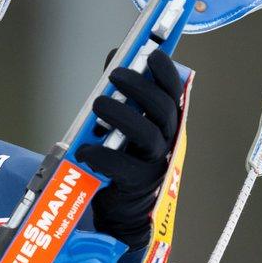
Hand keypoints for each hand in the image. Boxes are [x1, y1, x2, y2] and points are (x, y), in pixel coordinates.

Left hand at [78, 47, 183, 245]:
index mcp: (167, 123)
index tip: (152, 54)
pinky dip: (101, 155)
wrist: (123, 207)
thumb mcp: (126, 120)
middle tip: (115, 75)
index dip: (166, 72)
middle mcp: (167, 142)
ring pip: (146, 135)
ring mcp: (154, 164)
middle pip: (163, 109)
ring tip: (98, 105)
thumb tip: (118, 56)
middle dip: (140, 86)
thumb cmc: (123, 157)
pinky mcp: (137, 185)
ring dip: (121, 114)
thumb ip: (123, 90)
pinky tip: (86, 149)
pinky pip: (122, 167)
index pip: (175, 92)